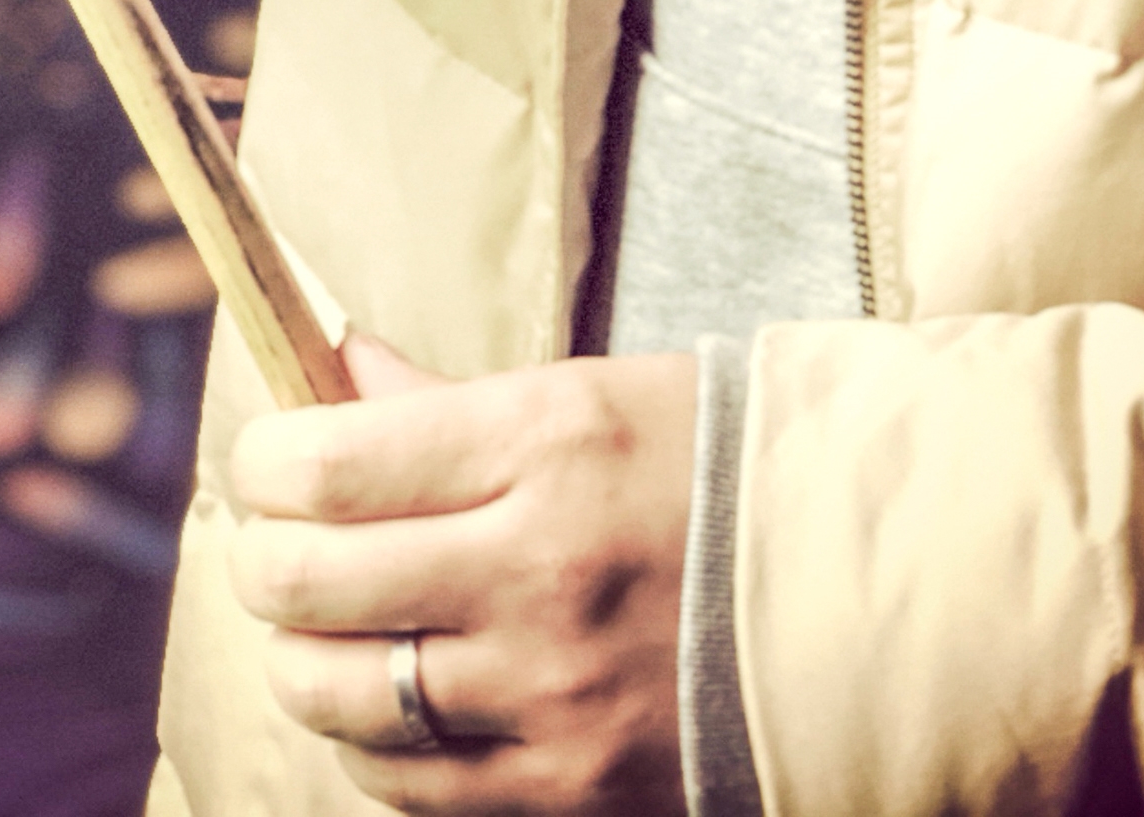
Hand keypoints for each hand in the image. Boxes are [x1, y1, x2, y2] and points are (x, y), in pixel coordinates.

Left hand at [229, 334, 694, 810]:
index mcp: (546, 443)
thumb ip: (451, 404)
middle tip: (277, 548)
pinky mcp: (572, 790)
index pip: (327, 465)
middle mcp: (537, 571)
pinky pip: (409, 788)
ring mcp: (551, 695)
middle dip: (265, 563)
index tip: (266, 460)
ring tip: (325, 631)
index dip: (265, 462)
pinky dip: (377, 747)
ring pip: (339, 698)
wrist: (878, 592)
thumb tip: (335, 370)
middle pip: (305, 585)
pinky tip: (399, 704)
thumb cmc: (726, 469)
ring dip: (306, 660)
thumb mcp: (594, 398)